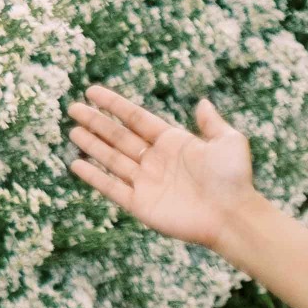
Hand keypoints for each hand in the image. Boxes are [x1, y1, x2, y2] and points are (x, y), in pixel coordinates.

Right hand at [69, 86, 259, 253]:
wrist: (233, 216)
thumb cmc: (234, 179)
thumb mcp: (229, 142)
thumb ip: (212, 124)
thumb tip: (202, 103)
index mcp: (172, 143)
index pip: (135, 119)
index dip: (113, 104)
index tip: (92, 91)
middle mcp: (155, 160)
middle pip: (118, 136)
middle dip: (95, 122)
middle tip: (73, 108)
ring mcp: (146, 182)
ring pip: (112, 159)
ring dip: (92, 145)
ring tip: (73, 131)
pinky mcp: (140, 204)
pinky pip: (111, 188)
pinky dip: (94, 177)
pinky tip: (76, 165)